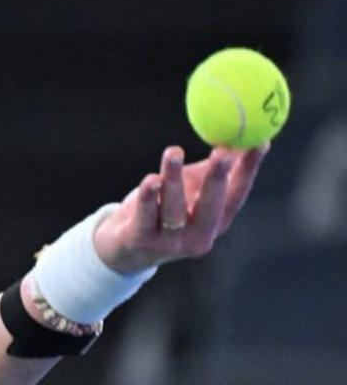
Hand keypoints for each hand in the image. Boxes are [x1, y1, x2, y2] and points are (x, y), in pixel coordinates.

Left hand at [93, 144, 269, 274]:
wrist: (125, 249)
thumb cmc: (164, 210)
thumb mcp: (191, 190)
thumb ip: (212, 168)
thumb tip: (240, 134)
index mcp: (216, 222)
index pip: (237, 194)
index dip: (249, 169)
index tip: (260, 141)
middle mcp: (198, 237)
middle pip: (211, 206)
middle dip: (217, 178)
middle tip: (223, 151)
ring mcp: (170, 243)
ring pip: (173, 209)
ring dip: (174, 178)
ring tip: (173, 152)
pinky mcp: (141, 242)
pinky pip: (145, 215)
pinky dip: (147, 196)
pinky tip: (151, 180)